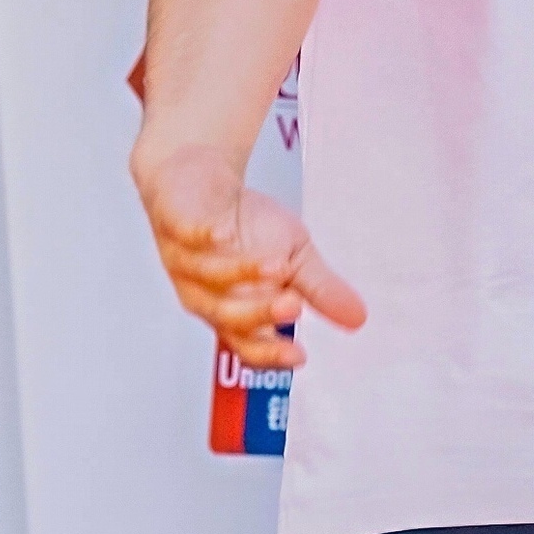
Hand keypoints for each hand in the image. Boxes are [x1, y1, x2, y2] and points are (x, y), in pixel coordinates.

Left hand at [132, 139, 364, 368]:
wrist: (201, 178)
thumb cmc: (245, 225)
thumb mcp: (293, 256)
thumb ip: (321, 288)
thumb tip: (358, 318)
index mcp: (234, 311)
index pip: (247, 345)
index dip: (270, 354)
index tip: (299, 355)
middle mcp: (206, 295)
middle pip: (228, 317)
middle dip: (262, 314)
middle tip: (294, 305)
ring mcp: (186, 262)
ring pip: (210, 278)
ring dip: (243, 273)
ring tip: (278, 265)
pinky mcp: (175, 227)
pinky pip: (187, 236)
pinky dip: (204, 236)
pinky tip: (223, 234)